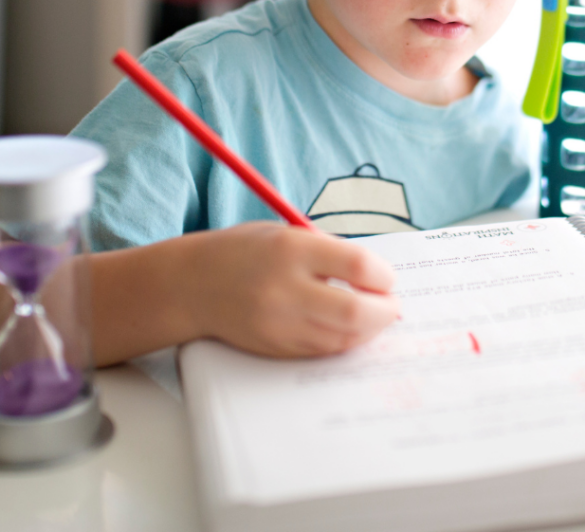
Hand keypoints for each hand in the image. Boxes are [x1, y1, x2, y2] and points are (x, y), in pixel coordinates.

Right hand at [190, 223, 399, 356]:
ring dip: (369, 329)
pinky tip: (348, 328)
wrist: (192, 284)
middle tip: (392, 305)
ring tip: (374, 315)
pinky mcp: (274, 348)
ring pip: (343, 338)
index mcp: (292, 250)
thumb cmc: (247, 251)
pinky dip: (344, 341)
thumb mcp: (288, 234)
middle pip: (355, 312)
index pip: (357, 266)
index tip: (387, 277)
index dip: (383, 275)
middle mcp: (285, 289)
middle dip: (385, 310)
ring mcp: (279, 324)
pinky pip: (322, 351)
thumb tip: (377, 277)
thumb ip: (329, 252)